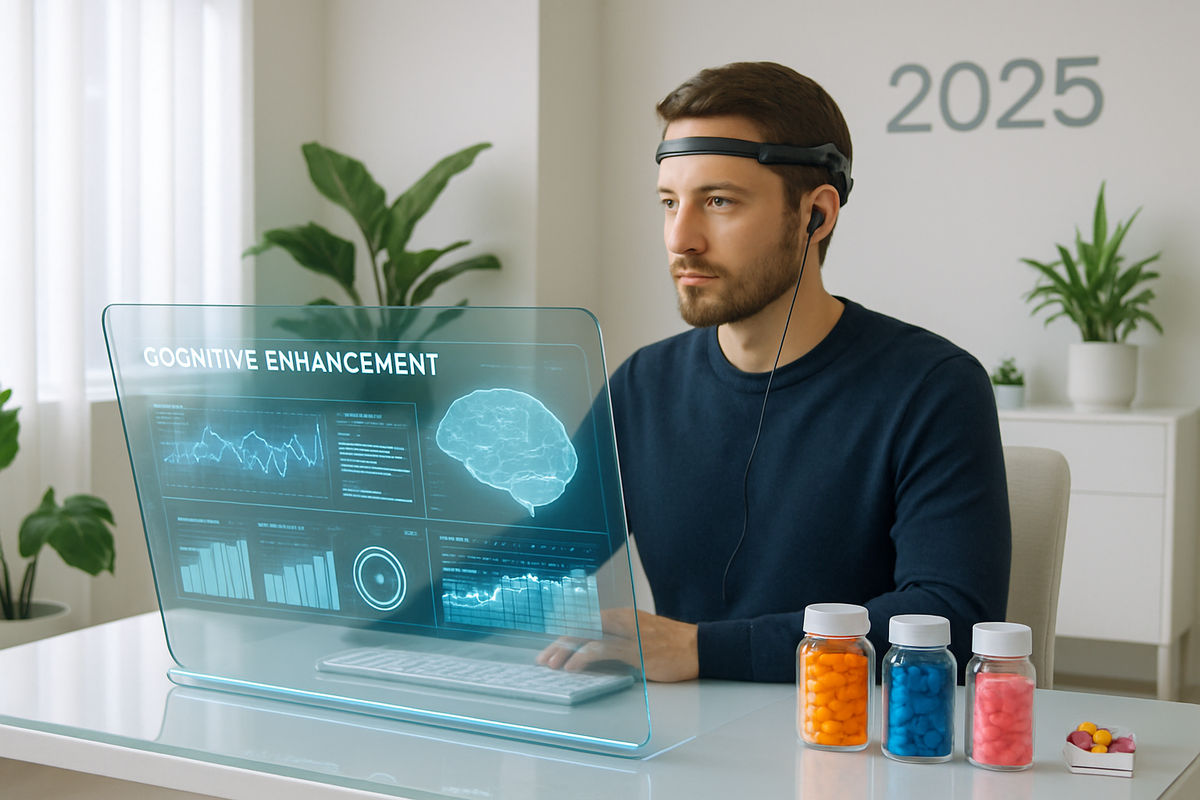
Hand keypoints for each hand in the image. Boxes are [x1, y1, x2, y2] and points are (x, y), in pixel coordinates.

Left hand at [536, 608, 698, 682]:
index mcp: (621, 616)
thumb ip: (618, 642)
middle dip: (559, 643)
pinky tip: (572, 667)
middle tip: (543, 658)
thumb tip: (594, 656)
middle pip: (581, 627)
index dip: (565, 635)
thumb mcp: (639, 637)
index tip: (551, 648)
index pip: (585, 622)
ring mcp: (627, 634)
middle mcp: (621, 620)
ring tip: (552, 664)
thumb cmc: (670, 645)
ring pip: (587, 636)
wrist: (698, 646)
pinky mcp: (635, 649)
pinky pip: (603, 650)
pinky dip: (583, 657)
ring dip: (565, 650)